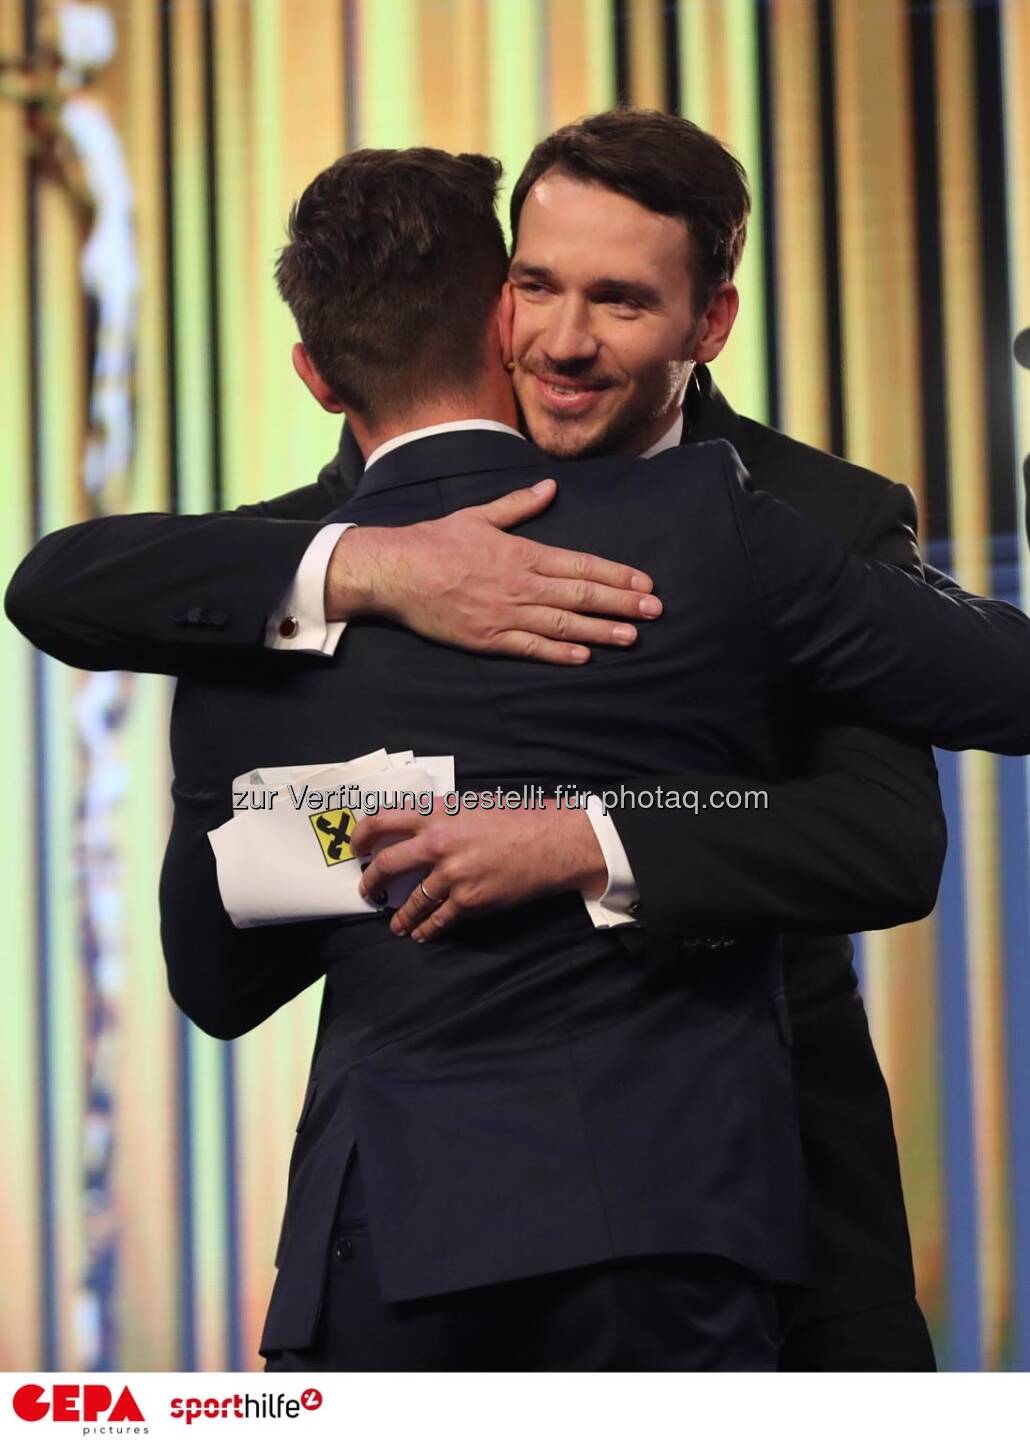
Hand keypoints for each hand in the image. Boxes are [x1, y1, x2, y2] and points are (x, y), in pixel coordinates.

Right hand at [325, 480, 661, 664]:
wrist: (397, 572)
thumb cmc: (436, 541)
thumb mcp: (479, 515)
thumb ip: (518, 505)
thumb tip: (550, 489)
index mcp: (522, 553)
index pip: (581, 565)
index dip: (616, 575)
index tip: (644, 582)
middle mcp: (520, 585)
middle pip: (580, 595)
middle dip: (621, 603)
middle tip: (655, 611)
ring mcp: (505, 615)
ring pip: (562, 624)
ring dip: (600, 631)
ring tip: (632, 636)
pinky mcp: (488, 639)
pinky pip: (530, 648)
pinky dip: (558, 653)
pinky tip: (584, 657)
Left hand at [352, 797, 607, 940]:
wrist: (551, 842)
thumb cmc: (516, 820)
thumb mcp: (471, 805)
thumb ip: (441, 817)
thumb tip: (416, 830)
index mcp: (437, 814)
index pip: (382, 821)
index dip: (361, 836)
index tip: (357, 849)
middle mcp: (439, 843)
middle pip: (387, 865)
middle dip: (370, 882)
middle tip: (366, 892)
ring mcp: (453, 874)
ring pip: (413, 901)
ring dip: (401, 916)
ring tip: (396, 925)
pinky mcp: (469, 899)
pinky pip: (439, 919)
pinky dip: (428, 929)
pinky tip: (423, 933)